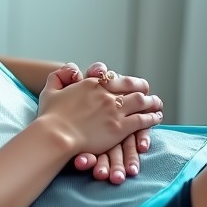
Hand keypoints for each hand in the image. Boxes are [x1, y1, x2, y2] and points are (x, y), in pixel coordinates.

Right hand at [37, 63, 162, 160]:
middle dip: (142, 89)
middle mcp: (106, 94)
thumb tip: (71, 71)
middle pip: (132, 87)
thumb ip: (58, 77)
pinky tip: (156, 118)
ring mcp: (115, 110)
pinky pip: (142, 119)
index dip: (124, 81)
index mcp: (91, 84)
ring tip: (156, 104)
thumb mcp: (50, 91)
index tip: (129, 84)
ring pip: (141, 101)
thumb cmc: (50, 117)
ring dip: (151, 102)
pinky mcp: (120, 127)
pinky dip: (152, 117)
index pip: (114, 78)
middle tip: (148, 93)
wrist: (56, 135)